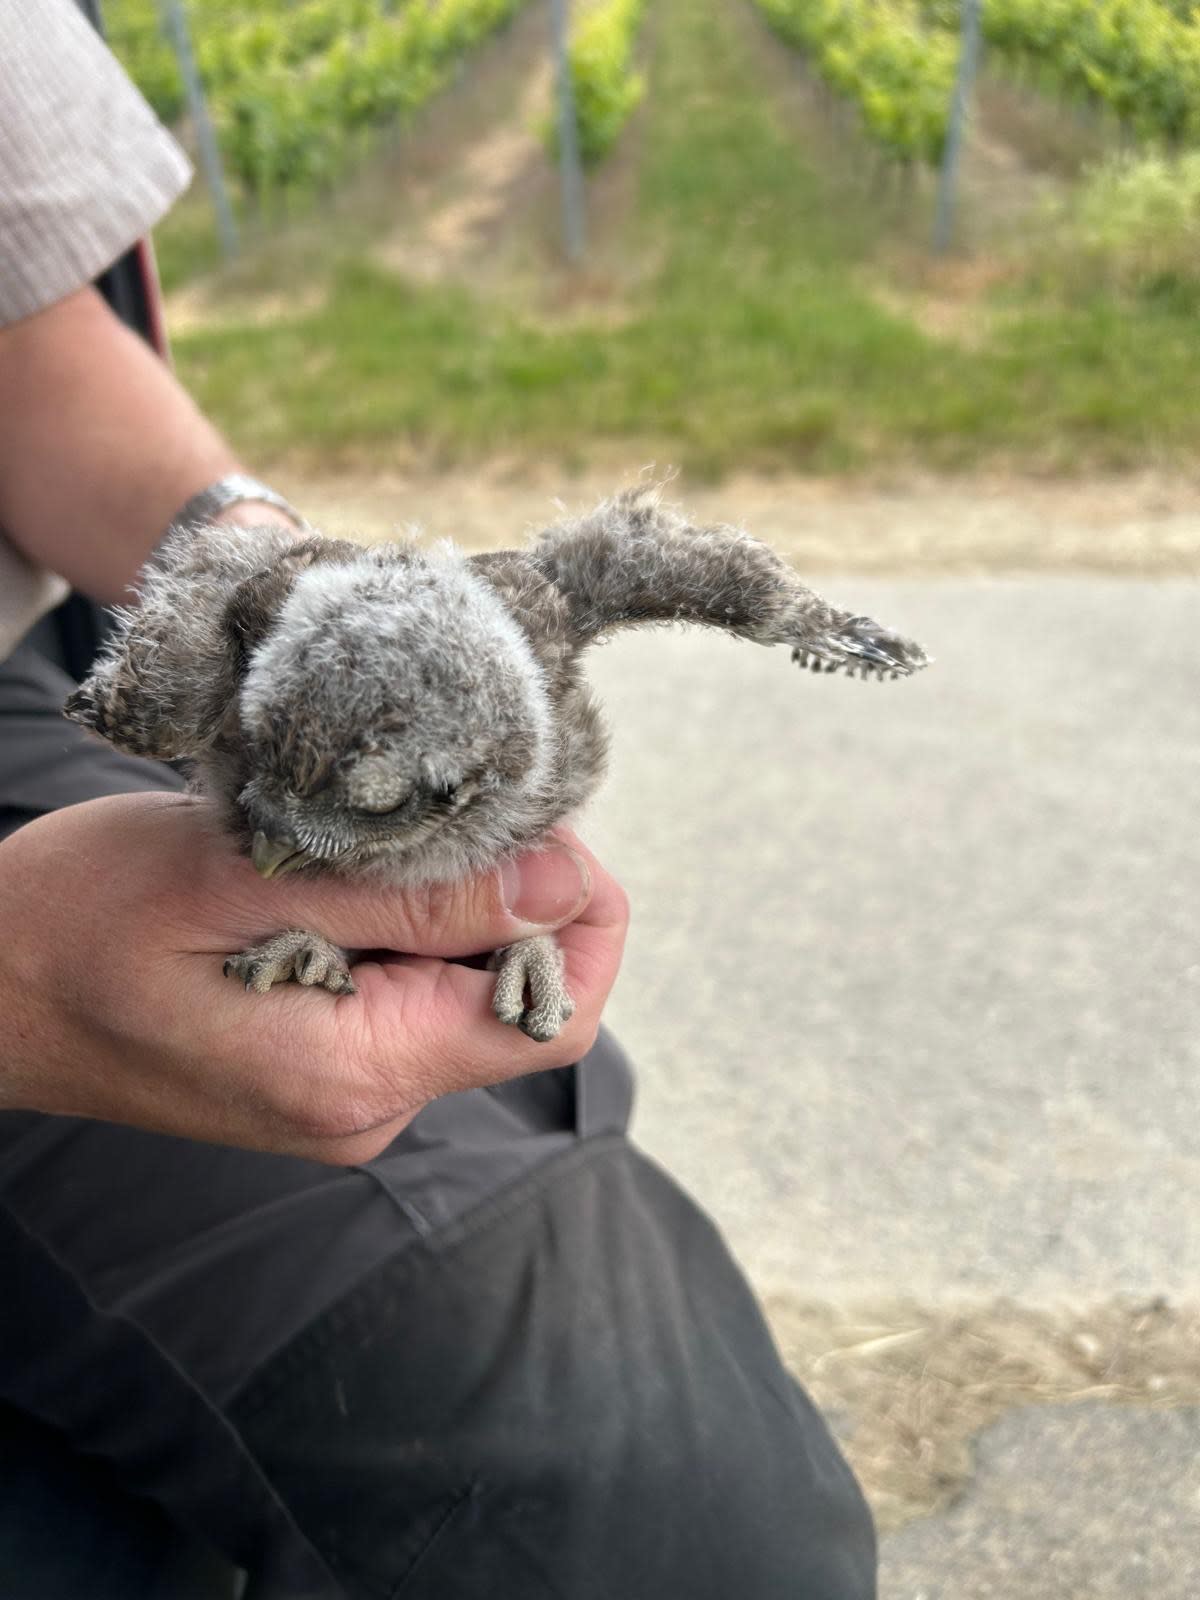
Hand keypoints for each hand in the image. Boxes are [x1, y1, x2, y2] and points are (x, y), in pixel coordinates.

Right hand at [0, 792, 627, 1163]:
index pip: (554, 1016)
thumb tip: (565, 887)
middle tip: (438, 802)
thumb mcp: (240, 878)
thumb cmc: (73, 923)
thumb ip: (412, 899)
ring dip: (443, 902)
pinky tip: (332, 876)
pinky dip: (397, 924)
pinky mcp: (318, 1068)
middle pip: (518, 996)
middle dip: (509, 892)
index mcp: (354, 1074)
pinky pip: (404, 993)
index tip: (543, 825)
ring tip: (362, 836)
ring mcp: (342, 1094)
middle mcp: (365, 1106)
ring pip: (462, 987)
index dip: (582, 916)